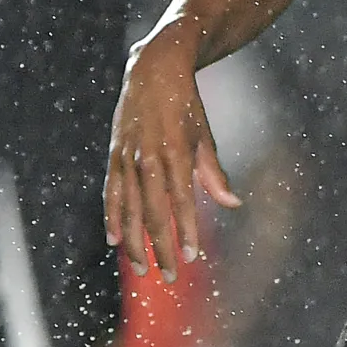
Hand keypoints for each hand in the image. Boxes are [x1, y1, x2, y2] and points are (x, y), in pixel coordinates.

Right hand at [104, 26, 239, 280]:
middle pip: (152, 212)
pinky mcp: (115, 154)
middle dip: (161, 247)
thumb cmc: (186, 105)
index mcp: (176, 152)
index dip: (185, 231)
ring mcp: (127, 156)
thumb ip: (213, 174)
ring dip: (135, 240)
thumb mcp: (205, 135)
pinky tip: (115, 240)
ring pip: (128, 208)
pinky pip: (112, 193)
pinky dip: (113, 217)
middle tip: (170, 276)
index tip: (192, 257)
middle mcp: (148, 157)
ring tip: (142, 268)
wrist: (153, 69)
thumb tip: (233, 204)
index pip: (181, 202)